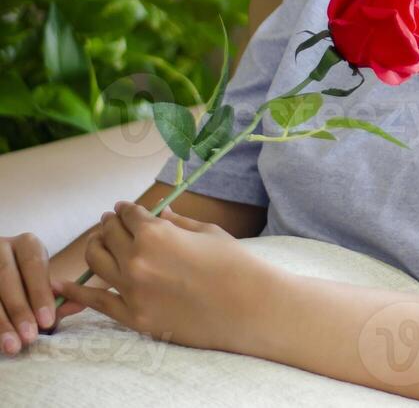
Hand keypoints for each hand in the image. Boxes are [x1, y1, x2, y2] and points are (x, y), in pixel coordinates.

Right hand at [0, 231, 77, 355]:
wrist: (0, 273)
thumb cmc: (26, 280)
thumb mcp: (41, 281)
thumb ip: (60, 294)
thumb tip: (80, 304)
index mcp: (26, 244)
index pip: (33, 266)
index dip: (40, 294)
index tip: (47, 321)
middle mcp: (1, 248)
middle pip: (7, 279)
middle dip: (19, 310)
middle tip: (29, 337)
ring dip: (1, 322)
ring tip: (13, 346)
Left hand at [53, 200, 268, 353]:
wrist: (248, 306)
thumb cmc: (235, 264)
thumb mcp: (208, 233)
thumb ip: (178, 223)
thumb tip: (160, 214)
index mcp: (156, 233)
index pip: (128, 215)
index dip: (125, 209)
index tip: (123, 209)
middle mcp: (137, 259)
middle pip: (108, 235)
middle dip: (108, 225)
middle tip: (109, 223)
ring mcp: (132, 290)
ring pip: (96, 262)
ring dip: (95, 247)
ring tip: (99, 243)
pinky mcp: (133, 316)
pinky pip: (95, 301)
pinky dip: (75, 292)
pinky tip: (62, 284)